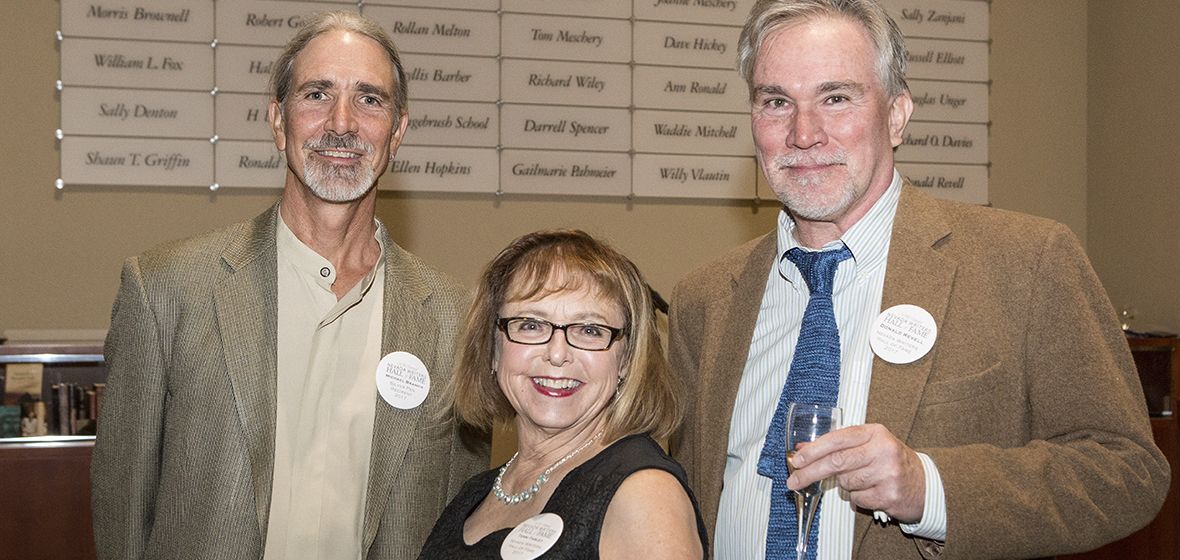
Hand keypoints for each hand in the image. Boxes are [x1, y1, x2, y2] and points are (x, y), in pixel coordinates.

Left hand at [786, 423, 925, 522]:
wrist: (924, 484)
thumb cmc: (890, 462)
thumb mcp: (868, 445)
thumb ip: (837, 445)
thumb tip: (803, 448)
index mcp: (875, 433)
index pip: (837, 438)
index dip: (813, 450)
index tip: (797, 459)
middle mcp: (883, 450)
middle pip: (836, 462)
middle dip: (811, 472)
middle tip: (794, 480)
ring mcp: (888, 473)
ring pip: (845, 482)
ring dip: (843, 484)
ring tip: (860, 480)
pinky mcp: (889, 495)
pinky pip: (856, 498)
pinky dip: (856, 497)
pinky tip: (870, 491)